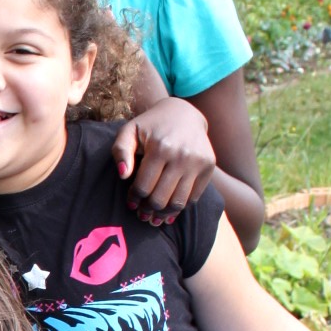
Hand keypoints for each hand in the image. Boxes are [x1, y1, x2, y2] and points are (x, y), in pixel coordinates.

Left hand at [111, 98, 215, 223]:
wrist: (183, 113)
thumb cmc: (150, 125)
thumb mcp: (129, 131)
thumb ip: (120, 151)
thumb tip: (123, 175)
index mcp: (160, 148)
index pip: (143, 187)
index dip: (134, 199)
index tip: (131, 203)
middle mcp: (182, 156)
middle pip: (160, 198)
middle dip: (147, 210)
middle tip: (142, 214)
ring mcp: (198, 162)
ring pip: (178, 202)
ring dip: (164, 214)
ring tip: (155, 217)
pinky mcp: (209, 166)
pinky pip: (193, 197)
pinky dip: (180, 207)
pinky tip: (169, 210)